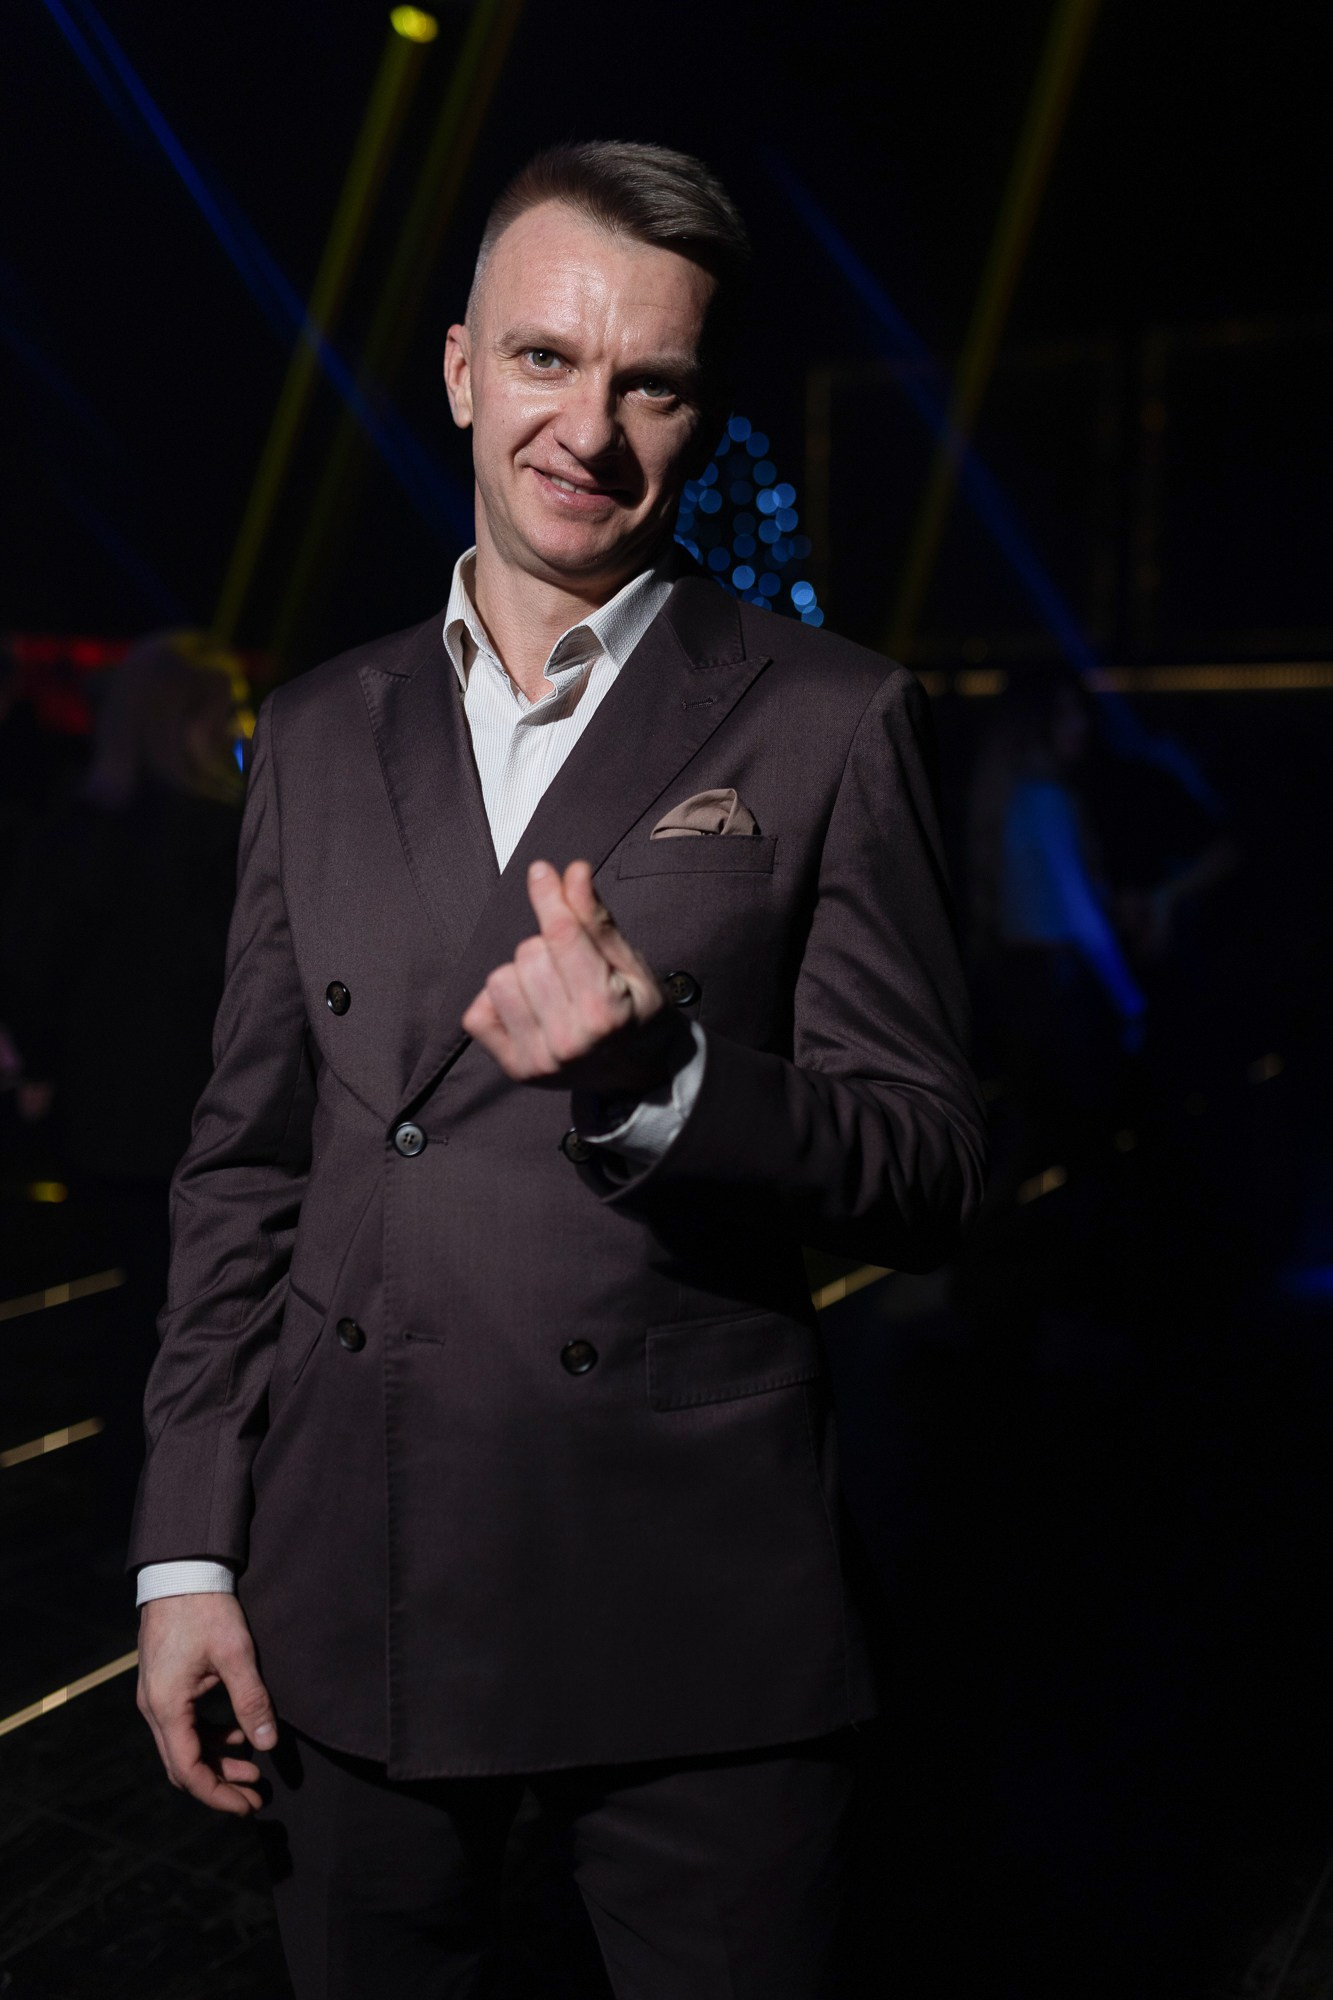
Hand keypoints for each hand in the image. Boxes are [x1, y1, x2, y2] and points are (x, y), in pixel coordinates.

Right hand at [137, 1594, 276, 1815]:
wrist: (181, 1571)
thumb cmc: (206, 1609)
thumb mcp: (235, 1654)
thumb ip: (251, 1701)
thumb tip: (269, 1745)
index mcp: (166, 1707)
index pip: (188, 1770)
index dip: (218, 1794)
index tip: (248, 1805)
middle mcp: (153, 1708)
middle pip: (183, 1764)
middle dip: (219, 1784)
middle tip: (256, 1796)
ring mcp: (155, 1697)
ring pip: (184, 1746)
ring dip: (217, 1761)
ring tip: (254, 1769)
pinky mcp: (164, 1685)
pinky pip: (185, 1725)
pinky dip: (210, 1737)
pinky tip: (238, 1736)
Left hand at [463, 860, 683, 1094]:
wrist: (640, 1074)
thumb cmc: (638, 1012)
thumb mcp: (631, 965)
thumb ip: (596, 920)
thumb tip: (572, 871)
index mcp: (605, 1012)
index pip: (563, 937)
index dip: (549, 897)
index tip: (540, 871)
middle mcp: (569, 1041)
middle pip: (529, 954)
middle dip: (548, 948)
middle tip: (572, 968)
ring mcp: (538, 1060)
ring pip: (500, 980)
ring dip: (522, 975)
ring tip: (552, 990)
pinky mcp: (515, 1069)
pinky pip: (476, 1015)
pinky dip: (498, 1002)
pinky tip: (528, 1007)